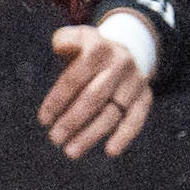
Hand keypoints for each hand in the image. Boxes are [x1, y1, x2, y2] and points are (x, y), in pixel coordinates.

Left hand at [37, 22, 153, 162]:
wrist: (126, 49)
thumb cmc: (89, 51)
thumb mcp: (76, 38)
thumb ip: (64, 40)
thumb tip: (60, 46)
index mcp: (99, 49)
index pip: (74, 78)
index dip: (57, 100)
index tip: (43, 120)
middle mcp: (120, 64)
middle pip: (94, 98)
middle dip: (72, 121)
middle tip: (55, 139)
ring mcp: (135, 82)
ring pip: (112, 112)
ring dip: (91, 134)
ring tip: (71, 151)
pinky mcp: (145, 96)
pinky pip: (137, 118)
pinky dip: (125, 136)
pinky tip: (110, 151)